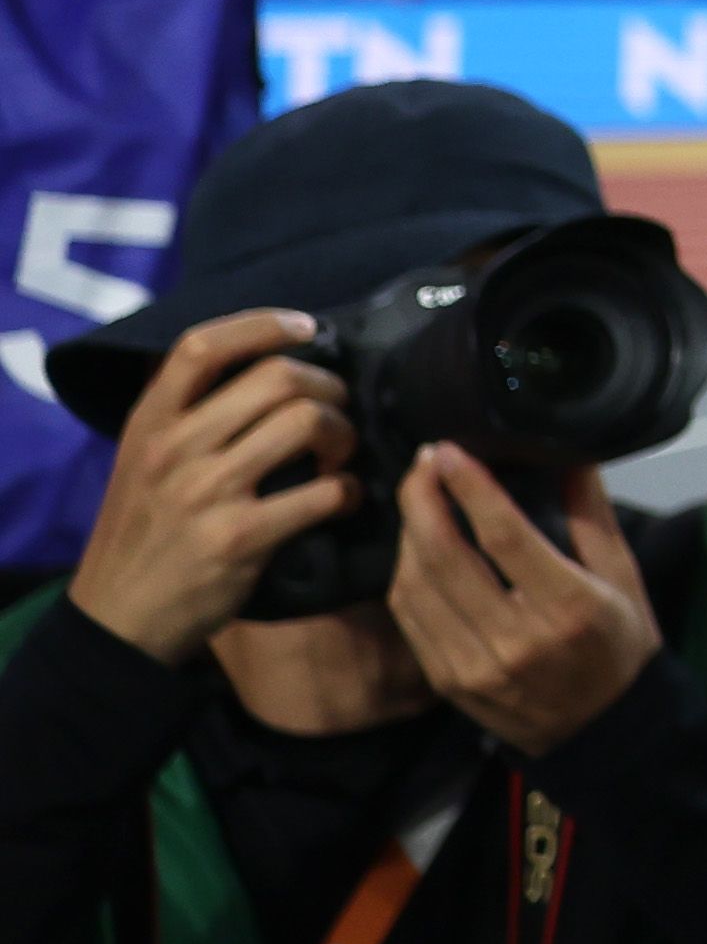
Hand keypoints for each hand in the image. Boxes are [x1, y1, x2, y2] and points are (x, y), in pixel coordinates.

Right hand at [62, 310, 351, 660]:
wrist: (119, 618)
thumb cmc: (144, 531)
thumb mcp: (141, 460)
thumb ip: (186, 414)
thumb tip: (265, 363)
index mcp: (149, 423)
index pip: (202, 346)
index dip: (263, 324)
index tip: (308, 328)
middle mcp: (174, 448)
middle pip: (277, 377)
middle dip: (329, 387)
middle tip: (338, 410)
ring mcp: (206, 491)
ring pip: (307, 422)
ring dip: (345, 435)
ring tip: (341, 455)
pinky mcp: (240, 537)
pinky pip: (324, 491)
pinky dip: (351, 491)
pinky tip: (345, 499)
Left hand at [384, 453, 659, 755]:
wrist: (605, 731)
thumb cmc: (620, 646)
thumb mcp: (624, 577)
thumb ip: (592, 515)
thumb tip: (569, 453)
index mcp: (568, 607)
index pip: (503, 535)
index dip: (469, 487)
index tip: (449, 449)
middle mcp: (515, 639)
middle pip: (445, 556)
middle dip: (423, 500)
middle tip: (423, 463)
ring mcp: (474, 665)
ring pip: (417, 585)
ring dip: (408, 533)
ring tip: (420, 498)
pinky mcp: (447, 681)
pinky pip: (410, 617)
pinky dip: (405, 574)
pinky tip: (415, 547)